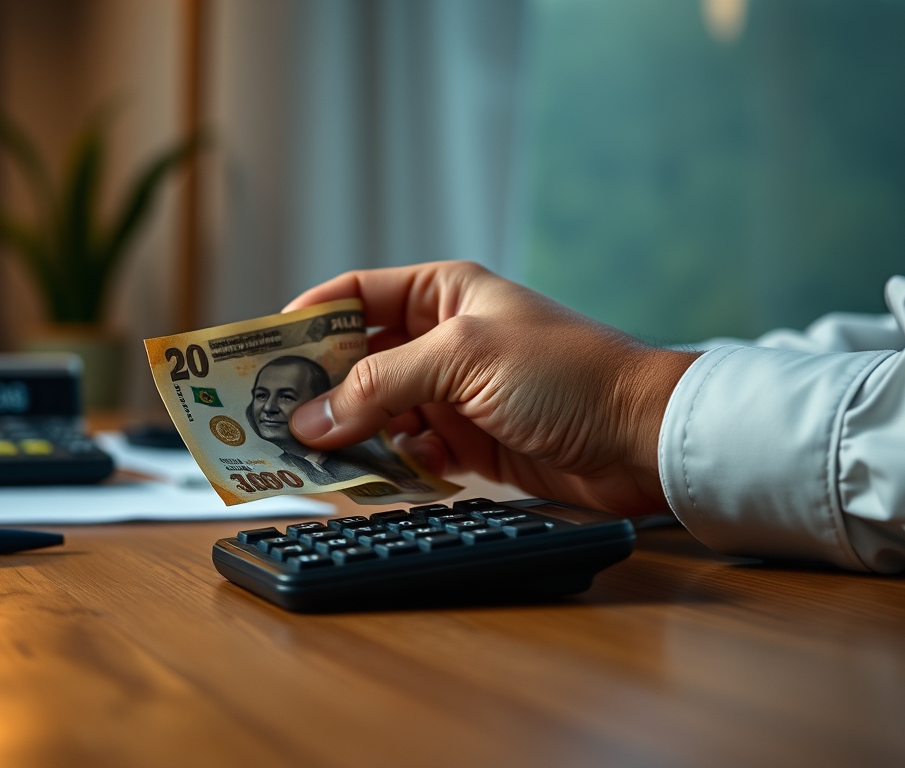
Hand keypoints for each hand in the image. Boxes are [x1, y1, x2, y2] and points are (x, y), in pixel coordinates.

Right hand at [283, 261, 697, 514]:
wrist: (642, 439)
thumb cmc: (566, 374)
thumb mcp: (462, 360)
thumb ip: (380, 384)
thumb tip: (311, 419)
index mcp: (444, 292)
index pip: (357, 294)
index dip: (308, 319)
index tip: (262, 352)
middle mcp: (445, 339)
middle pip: (359, 358)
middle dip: (320, 387)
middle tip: (273, 417)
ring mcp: (456, 393)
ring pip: (380, 409)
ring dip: (354, 432)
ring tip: (318, 455)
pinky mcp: (471, 441)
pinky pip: (411, 450)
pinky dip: (396, 462)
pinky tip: (390, 473)